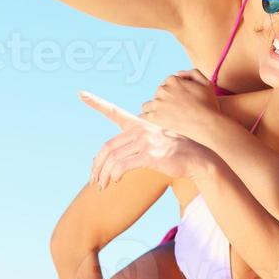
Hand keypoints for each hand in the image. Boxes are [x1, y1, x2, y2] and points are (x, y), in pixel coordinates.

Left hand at [80, 91, 216, 187]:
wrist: (197, 159)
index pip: (114, 111)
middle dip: (96, 165)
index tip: (81, 93)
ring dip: (103, 175)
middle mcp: (141, 129)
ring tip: (102, 185)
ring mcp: (146, 141)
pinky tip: (115, 181)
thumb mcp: (154, 142)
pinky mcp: (150, 155)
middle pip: (108, 147)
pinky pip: (123, 166)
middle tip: (93, 179)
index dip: (96, 102)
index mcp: (140, 123)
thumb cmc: (175, 153)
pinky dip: (114, 175)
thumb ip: (135, 144)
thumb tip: (113, 157)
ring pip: (113, 158)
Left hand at [139, 69, 221, 143]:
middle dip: (165, 100)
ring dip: (154, 109)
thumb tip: (178, 74)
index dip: (175, 92)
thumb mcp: (206, 83)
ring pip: (149, 105)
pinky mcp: (154, 118)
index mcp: (173, 80)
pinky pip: (143, 117)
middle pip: (159, 94)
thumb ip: (192, 73)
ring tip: (164, 118)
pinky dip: (146, 120)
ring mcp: (157, 104)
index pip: (168, 83)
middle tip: (176, 111)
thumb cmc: (208, 105)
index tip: (181, 101)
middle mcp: (163, 89)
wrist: (207, 124)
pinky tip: (152, 124)